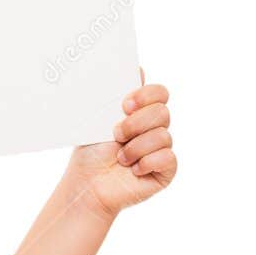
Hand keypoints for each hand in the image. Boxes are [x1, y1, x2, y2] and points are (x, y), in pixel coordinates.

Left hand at [65, 70, 176, 219]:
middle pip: (162, 112)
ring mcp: (161, 150)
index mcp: (142, 113)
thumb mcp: (101, 119)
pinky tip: (133, 170)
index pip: (159, 93)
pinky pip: (168, 158)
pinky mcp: (165, 171)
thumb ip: (118, 94)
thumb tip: (138, 69)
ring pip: (163, 136)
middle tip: (117, 135)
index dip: (146, 95)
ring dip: (136, 148)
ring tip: (120, 158)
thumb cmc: (91, 153)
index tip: (125, 105)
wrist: (87, 185)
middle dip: (136, 124)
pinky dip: (147, 163)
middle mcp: (154, 129)